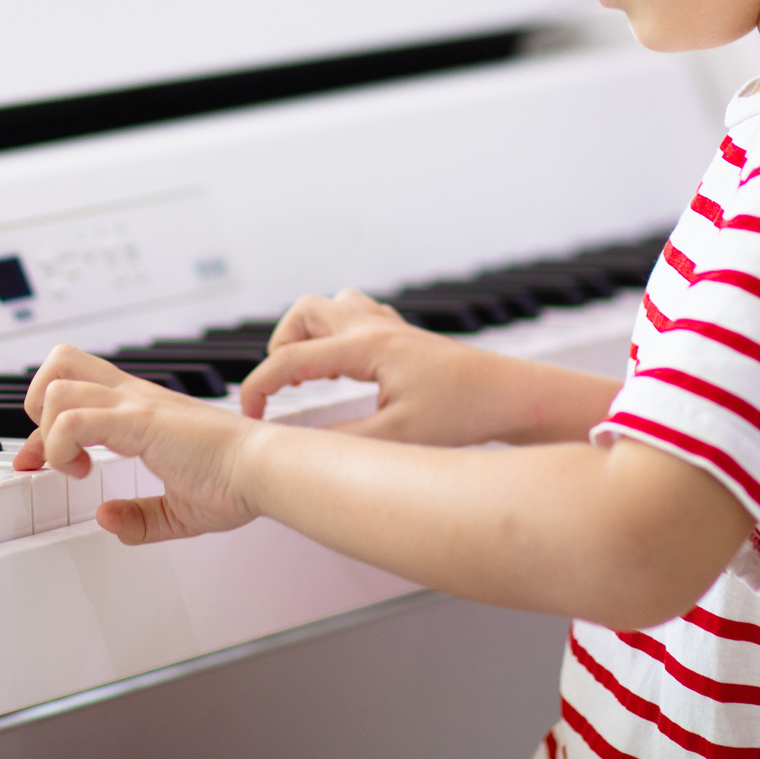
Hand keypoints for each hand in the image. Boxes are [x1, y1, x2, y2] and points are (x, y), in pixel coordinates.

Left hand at [12, 345, 269, 544]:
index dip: (42, 430)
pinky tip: (80, 471)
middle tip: (49, 446)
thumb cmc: (236, 482)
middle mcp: (133, 397)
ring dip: (48, 432)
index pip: (73, 391)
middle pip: (60, 359)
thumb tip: (107, 518)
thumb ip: (141, 517)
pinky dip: (59, 448)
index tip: (36, 462)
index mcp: (141, 409)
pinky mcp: (138, 420)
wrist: (263, 470)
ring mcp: (135, 405)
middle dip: (36, 402)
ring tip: (71, 464)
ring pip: (57, 386)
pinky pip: (72, 421)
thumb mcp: (178, 511)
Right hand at [239, 289, 622, 446]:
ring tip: (307, 372)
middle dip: (281, 347)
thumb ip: (340, 443)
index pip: (290, 359)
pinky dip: (338, 335)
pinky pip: (357, 316)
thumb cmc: (463, 414)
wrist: (511, 396)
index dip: (259, 388)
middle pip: (305, 312)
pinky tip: (346, 368)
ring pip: (332, 307)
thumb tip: (296, 452)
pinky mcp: (404, 336)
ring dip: (309, 333)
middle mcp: (373, 328)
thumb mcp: (396, 439)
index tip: (248, 419)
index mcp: (365, 347)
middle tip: (280, 388)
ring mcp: (391, 328)